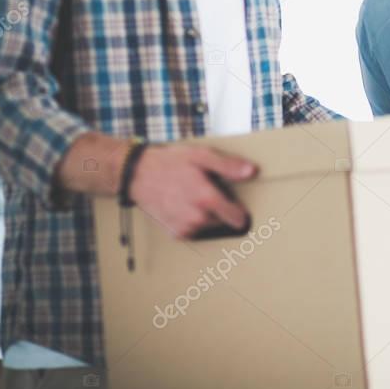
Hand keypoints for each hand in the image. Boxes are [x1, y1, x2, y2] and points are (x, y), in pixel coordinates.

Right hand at [129, 144, 257, 238]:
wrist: (138, 174)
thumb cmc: (169, 163)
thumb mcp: (201, 156)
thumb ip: (228, 166)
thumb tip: (251, 171)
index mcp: (207, 199)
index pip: (237, 217)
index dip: (240, 210)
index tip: (239, 205)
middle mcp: (197, 217)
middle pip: (223, 220)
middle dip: (220, 208)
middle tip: (207, 190)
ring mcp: (185, 227)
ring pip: (208, 225)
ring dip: (205, 214)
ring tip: (192, 196)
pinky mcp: (176, 233)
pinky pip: (194, 230)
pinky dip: (192, 221)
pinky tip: (184, 205)